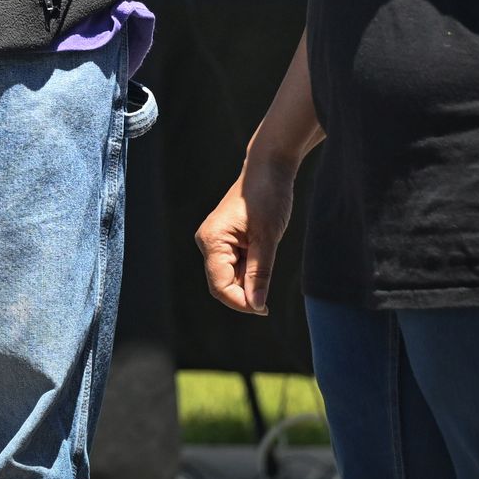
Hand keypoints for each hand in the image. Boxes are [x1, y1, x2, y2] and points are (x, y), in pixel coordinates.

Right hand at [197, 155, 297, 315]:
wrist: (269, 168)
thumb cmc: (267, 197)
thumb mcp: (267, 238)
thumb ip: (260, 273)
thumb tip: (257, 306)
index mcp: (212, 240)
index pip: (220, 286)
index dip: (241, 302)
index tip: (265, 309)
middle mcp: (208, 242)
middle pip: (221, 284)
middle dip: (244, 294)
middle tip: (269, 298)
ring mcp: (215, 240)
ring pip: (229, 276)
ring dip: (248, 281)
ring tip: (267, 262)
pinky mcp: (226, 239)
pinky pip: (234, 265)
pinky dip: (249, 270)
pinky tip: (263, 257)